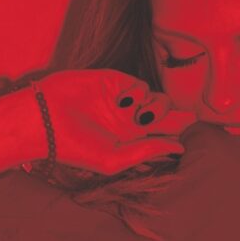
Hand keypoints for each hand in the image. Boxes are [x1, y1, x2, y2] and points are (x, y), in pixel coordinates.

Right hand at [30, 70, 195, 174]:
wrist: (45, 120)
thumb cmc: (75, 147)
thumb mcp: (114, 158)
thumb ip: (147, 151)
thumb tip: (180, 147)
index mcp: (130, 142)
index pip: (161, 136)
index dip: (179, 132)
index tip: (194, 130)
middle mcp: (129, 121)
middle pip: (166, 116)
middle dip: (179, 117)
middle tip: (191, 118)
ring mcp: (122, 101)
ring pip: (157, 99)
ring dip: (157, 107)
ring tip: (141, 117)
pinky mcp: (114, 82)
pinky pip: (140, 85)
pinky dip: (137, 93)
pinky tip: (122, 103)